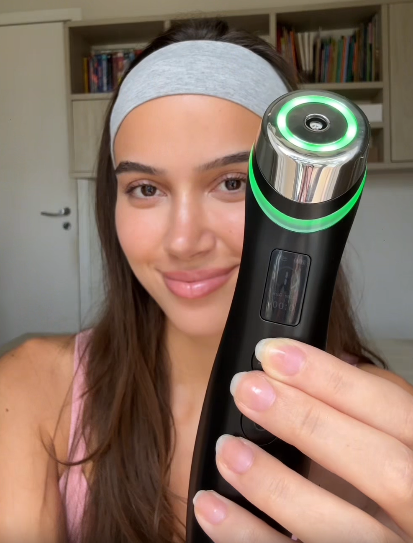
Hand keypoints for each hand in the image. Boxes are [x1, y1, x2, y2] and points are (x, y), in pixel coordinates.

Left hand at [193, 338, 412, 542]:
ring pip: (342, 530)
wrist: (385, 532)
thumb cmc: (383, 483)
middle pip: (383, 469)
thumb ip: (362, 413)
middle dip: (309, 422)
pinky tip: (211, 505)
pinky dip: (247, 535)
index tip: (274, 355)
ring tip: (227, 449)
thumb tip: (306, 367)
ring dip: (275, 485)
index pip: (396, 413)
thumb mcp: (389, 441)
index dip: (334, 380)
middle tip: (248, 389)